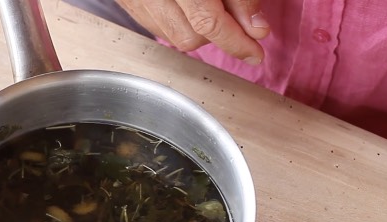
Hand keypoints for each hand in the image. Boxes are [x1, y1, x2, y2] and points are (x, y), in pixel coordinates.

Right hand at [115, 0, 269, 64]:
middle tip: (241, 27)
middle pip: (192, 35)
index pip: (209, 21)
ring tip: (213, 7)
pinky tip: (191, 8)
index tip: (254, 52)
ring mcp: (139, 0)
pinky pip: (160, 28)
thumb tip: (254, 26)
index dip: (236, 40)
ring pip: (176, 37)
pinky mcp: (132, 4)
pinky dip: (181, 24)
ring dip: (200, 31)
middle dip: (219, 35)